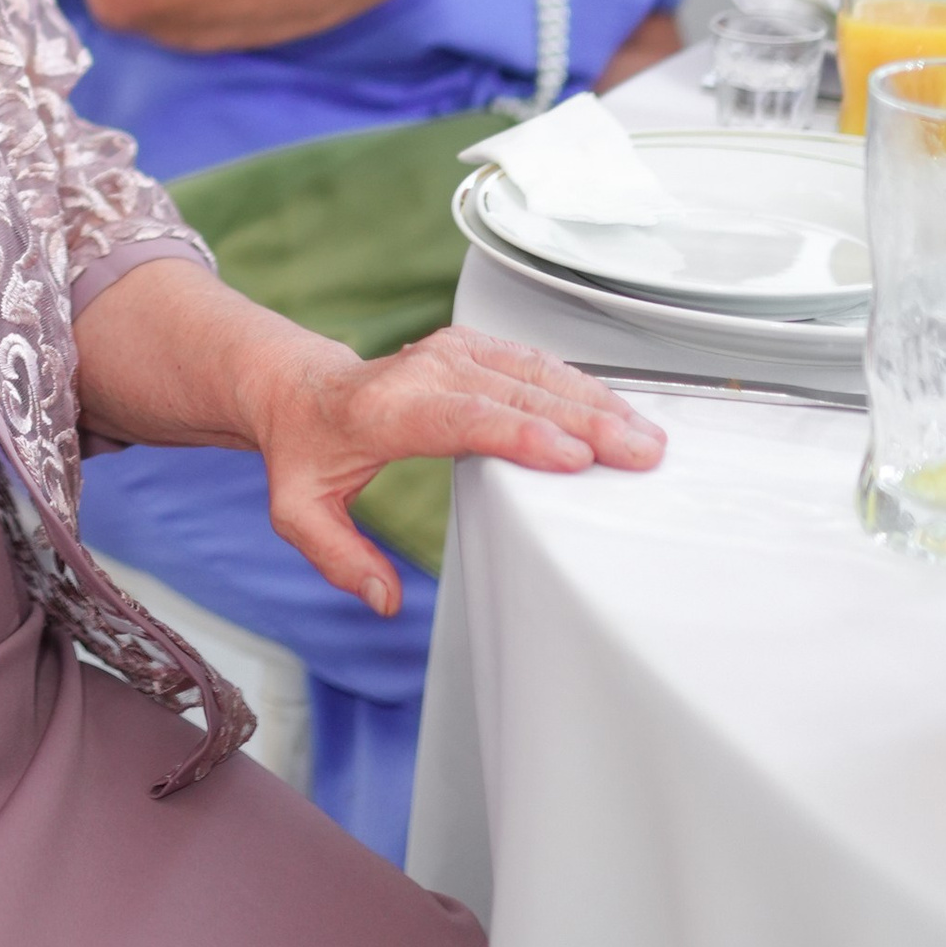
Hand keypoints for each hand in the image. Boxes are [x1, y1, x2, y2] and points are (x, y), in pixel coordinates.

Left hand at [251, 327, 663, 619]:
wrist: (301, 387)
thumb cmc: (306, 449)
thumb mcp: (298, 511)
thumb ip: (338, 556)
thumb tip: (382, 599)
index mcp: (385, 409)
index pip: (461, 417)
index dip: (520, 434)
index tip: (572, 456)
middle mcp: (424, 369)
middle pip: (515, 393)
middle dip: (584, 422)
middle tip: (640, 453)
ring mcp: (452, 352)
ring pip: (535, 371)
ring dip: (596, 402)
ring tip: (647, 436)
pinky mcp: (473, 347)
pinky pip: (535, 362)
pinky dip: (581, 386)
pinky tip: (618, 411)